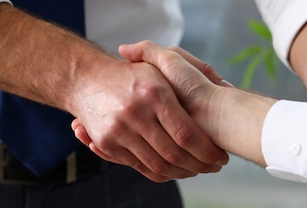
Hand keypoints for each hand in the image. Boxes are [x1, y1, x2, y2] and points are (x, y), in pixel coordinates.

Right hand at [68, 51, 227, 181]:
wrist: (85, 79)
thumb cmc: (130, 74)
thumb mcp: (156, 68)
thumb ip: (181, 77)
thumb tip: (217, 88)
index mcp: (155, 93)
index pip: (186, 133)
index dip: (206, 150)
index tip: (220, 156)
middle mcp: (136, 113)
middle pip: (173, 153)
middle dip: (198, 165)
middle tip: (214, 168)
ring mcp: (119, 129)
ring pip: (157, 164)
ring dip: (182, 172)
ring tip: (199, 170)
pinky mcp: (107, 142)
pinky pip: (138, 166)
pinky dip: (160, 172)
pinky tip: (176, 170)